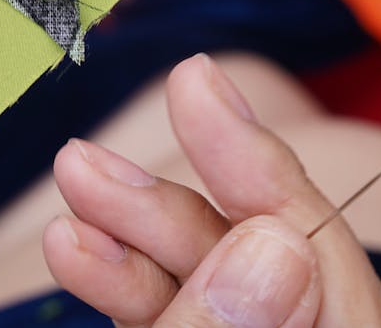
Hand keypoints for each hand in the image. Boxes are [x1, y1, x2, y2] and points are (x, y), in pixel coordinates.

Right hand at [43, 54, 380, 326]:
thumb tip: (270, 243)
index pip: (312, 235)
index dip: (248, 151)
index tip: (192, 76)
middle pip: (245, 254)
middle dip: (155, 205)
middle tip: (81, 164)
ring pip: (200, 280)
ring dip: (123, 239)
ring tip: (68, 212)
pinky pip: (172, 310)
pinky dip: (124, 282)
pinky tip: (80, 251)